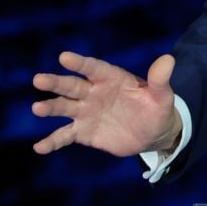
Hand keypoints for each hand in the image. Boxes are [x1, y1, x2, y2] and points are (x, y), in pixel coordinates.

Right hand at [32, 51, 181, 156]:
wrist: (152, 132)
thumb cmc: (156, 108)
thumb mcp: (162, 96)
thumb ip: (160, 80)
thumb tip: (169, 59)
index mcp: (111, 78)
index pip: (93, 68)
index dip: (80, 63)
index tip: (64, 57)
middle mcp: (94, 92)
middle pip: (73, 86)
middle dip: (56, 82)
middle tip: (39, 79)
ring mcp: (86, 112)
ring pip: (64, 108)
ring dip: (50, 108)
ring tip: (37, 108)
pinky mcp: (84, 132)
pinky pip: (65, 136)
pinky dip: (52, 142)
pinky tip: (39, 148)